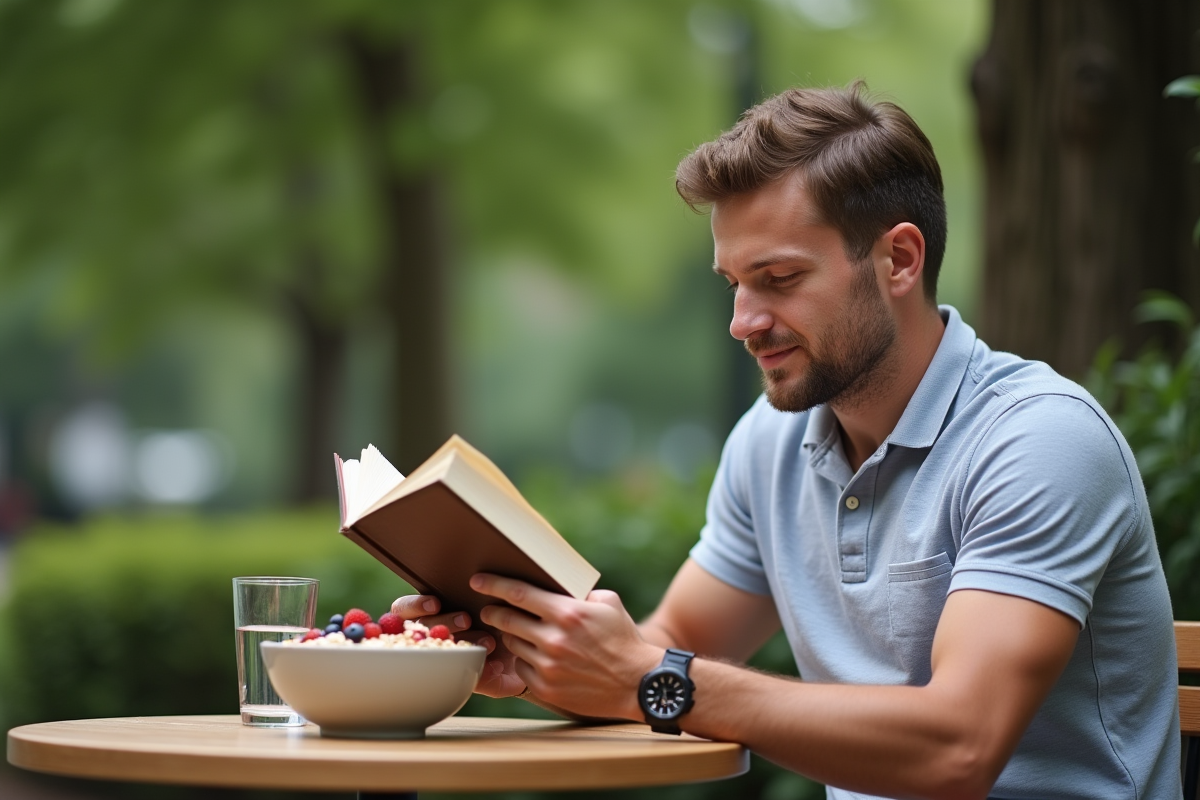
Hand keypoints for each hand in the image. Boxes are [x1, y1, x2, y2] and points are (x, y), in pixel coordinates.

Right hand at [389, 594, 524, 697]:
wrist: (533, 647)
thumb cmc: (509, 615)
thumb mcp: (493, 598)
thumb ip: (480, 589)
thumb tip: (476, 579)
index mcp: (436, 611)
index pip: (404, 609)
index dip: (415, 606)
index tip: (435, 603)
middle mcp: (437, 635)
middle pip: (421, 630)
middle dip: (443, 622)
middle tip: (466, 619)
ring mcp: (447, 659)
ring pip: (439, 653)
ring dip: (463, 643)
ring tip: (488, 641)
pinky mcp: (465, 681)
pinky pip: (463, 678)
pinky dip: (479, 668)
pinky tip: (495, 664)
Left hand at [470, 573, 662, 719]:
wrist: (638, 683)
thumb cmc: (623, 640)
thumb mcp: (608, 603)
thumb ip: (580, 593)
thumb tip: (557, 585)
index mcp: (568, 613)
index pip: (519, 594)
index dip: (494, 585)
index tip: (477, 581)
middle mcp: (554, 639)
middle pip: (506, 620)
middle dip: (493, 612)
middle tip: (488, 609)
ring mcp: (548, 666)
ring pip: (512, 644)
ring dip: (512, 637)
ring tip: (523, 634)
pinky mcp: (546, 687)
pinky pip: (522, 668)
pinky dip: (525, 660)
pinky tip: (538, 657)